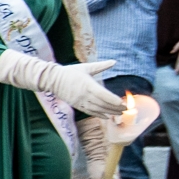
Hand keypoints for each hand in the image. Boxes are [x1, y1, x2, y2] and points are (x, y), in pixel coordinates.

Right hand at [0, 51, 123, 117]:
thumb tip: (114, 61)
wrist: (52, 79)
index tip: (122, 103)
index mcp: (87, 84)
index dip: (113, 100)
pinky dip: (99, 115)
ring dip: (109, 112)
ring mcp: (79, 101)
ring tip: (120, 113)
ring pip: (97, 109)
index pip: (103, 94)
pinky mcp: (76, 105)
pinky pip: (89, 111)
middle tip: (126, 109)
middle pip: (102, 103)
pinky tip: (107, 117)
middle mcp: (84, 94)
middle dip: (115, 107)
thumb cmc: (70, 72)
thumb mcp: (86, 67)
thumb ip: (101, 66)